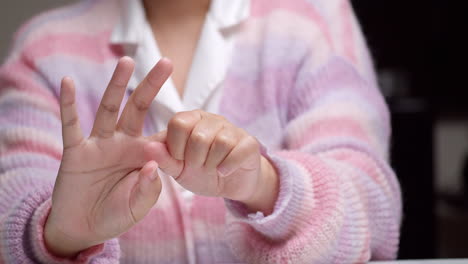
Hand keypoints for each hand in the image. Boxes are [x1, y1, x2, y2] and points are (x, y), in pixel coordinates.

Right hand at [44, 57, 172, 256]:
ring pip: (109, 108)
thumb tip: (153, 165)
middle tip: (167, 62)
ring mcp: (99, 144)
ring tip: (127, 61)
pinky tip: (68, 82)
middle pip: (138, 108)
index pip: (161, 133)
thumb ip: (148, 189)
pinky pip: (72, 125)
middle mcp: (122, 143)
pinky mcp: (76, 152)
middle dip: (151, 86)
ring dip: (117, 84)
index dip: (175, 123)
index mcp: (142, 155)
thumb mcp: (138, 207)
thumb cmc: (116, 215)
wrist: (84, 228)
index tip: (193, 108)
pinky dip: (69, 105)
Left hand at [147, 110, 278, 213]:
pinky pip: (237, 151)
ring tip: (212, 168)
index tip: (180, 159)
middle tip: (199, 166)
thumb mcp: (178, 169)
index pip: (178, 123)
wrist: (230, 184)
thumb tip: (147, 147)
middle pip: (198, 135)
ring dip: (212, 164)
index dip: (176, 147)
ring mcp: (232, 129)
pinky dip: (227, 166)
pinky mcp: (250, 142)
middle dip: (195, 159)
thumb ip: (163, 158)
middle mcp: (212, 119)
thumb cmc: (201, 172)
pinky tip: (224, 171)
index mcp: (191, 119)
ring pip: (220, 142)